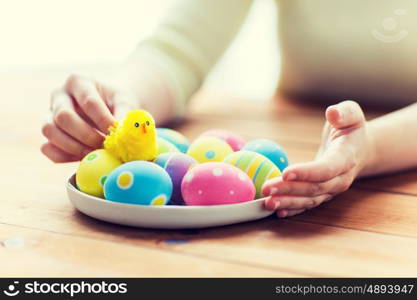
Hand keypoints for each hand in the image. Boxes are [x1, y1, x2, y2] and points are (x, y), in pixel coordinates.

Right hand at [41, 74, 136, 161]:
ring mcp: (50, 115)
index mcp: (78, 82)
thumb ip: (124, 113)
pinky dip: (64, 157)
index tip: (115, 132)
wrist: (110, 110)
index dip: (102, 119)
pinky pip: (48, 148)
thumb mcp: (125, 101)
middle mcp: (59, 96)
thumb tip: (121, 132)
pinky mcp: (49, 135)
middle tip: (104, 146)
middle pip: (63, 117)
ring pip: (50, 131)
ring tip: (96, 154)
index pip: (88, 101)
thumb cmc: (116, 103)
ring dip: (74, 147)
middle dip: (86, 135)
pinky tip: (84, 159)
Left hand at [262, 100, 372, 217]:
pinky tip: (276, 210)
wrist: (360, 149)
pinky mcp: (322, 194)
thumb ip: (344, 112)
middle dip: (289, 189)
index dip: (307, 172)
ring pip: (309, 200)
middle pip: (314, 188)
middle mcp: (340, 178)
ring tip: (267, 202)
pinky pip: (307, 205)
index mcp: (347, 157)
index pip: (327, 168)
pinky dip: (292, 209)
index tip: (286, 172)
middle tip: (266, 187)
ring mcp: (331, 189)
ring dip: (287, 202)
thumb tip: (332, 112)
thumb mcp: (352, 113)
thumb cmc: (351, 129)